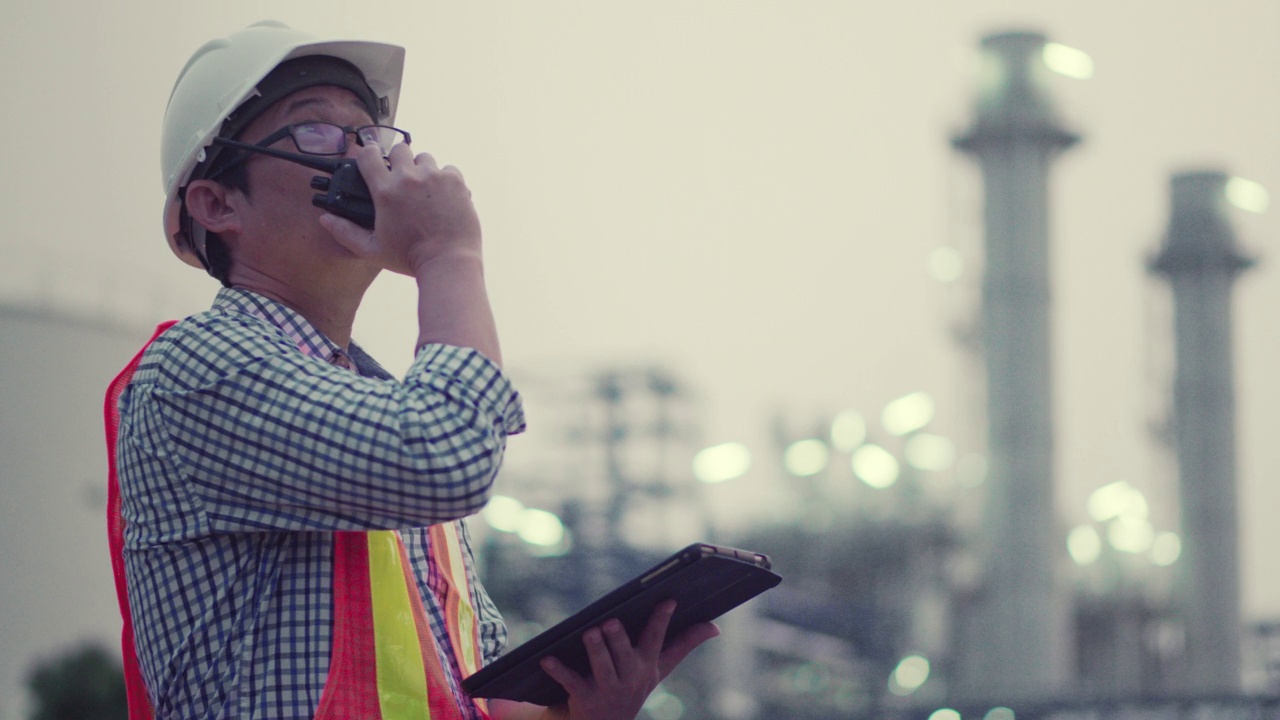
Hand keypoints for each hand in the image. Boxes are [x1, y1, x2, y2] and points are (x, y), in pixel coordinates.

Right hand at [319, 143, 481, 275]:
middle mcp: (408, 178)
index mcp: (385, 191)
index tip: (372, 162)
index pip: (368, 155)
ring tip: (424, 190)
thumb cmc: (409, 259)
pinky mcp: (455, 181)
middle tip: (402, 180)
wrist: (448, 263)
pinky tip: (444, 197)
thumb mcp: (372, 250)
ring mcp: (434, 177)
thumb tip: (325, 219)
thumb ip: (346, 232)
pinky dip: (445, 180)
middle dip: (398, 161)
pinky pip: (448, 169)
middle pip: (399, 150)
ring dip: (422, 170)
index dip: (368, 155)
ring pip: (425, 158)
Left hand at [538, 601, 719, 719]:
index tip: (667, 600)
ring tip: (589, 631)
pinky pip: (570, 682)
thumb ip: (684, 645)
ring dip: (595, 649)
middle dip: (618, 638)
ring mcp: (607, 688)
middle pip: (625, 653)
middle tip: (611, 621)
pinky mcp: (583, 697)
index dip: (661, 619)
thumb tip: (715, 627)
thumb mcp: (659, 668)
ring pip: (601, 666)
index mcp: (647, 665)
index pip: (657, 639)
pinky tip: (546, 658)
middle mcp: (630, 677)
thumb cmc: (633, 685)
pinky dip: (558, 670)